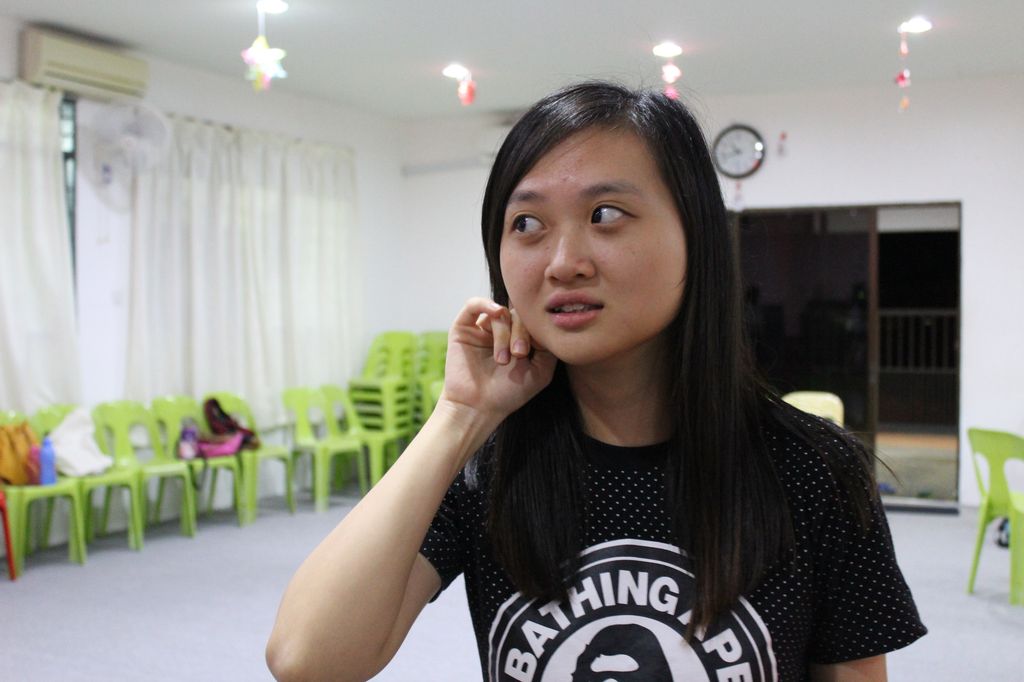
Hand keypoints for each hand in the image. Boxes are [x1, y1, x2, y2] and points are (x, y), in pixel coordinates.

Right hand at [438, 297, 556, 427]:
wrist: (479, 408)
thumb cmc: (510, 393)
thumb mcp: (541, 370)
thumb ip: (548, 345)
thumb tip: (542, 321)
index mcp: (520, 339)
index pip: (532, 320)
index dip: (536, 330)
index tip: (534, 351)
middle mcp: (502, 331)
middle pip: (518, 314)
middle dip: (521, 333)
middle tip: (519, 354)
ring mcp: (482, 329)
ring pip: (500, 313)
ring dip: (504, 334)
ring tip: (502, 359)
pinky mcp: (463, 328)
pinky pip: (474, 304)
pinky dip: (486, 304)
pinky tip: (496, 313)